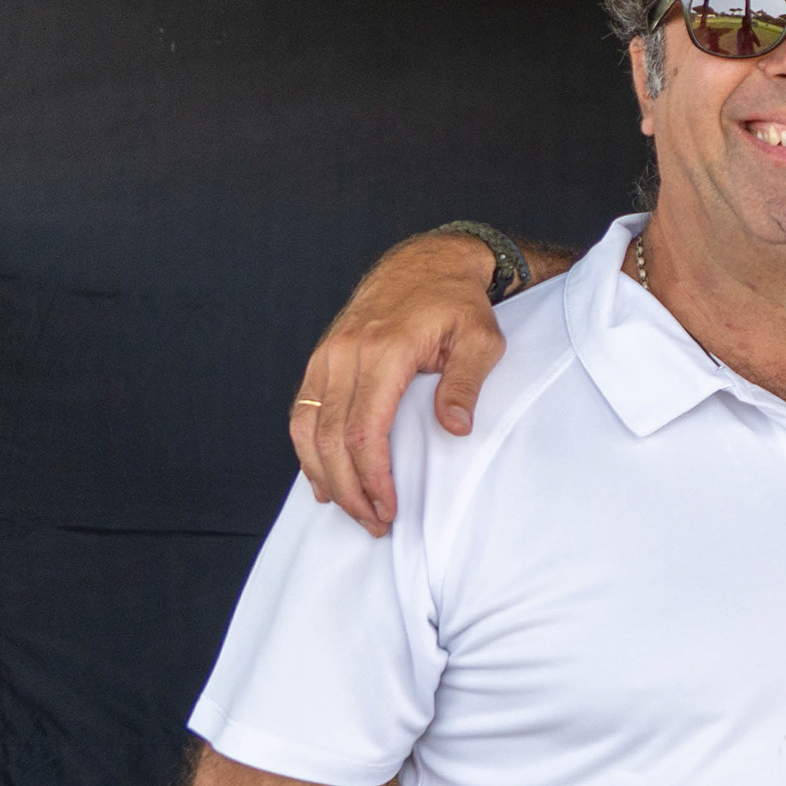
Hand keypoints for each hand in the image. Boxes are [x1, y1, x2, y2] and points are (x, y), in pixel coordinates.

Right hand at [289, 234, 506, 535]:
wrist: (427, 262)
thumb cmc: (459, 304)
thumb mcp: (481, 339)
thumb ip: (465, 383)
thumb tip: (455, 428)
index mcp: (384, 351)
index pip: (364, 429)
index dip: (372, 477)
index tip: (389, 508)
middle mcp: (346, 354)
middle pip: (330, 437)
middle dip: (349, 488)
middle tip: (375, 524)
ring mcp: (328, 354)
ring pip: (307, 427)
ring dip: (325, 475)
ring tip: (350, 510)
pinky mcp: (322, 357)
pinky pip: (303, 410)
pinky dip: (307, 449)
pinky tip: (323, 478)